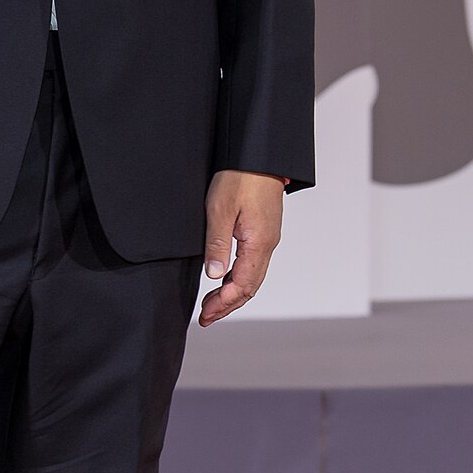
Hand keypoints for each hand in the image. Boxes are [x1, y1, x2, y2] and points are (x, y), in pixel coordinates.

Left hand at [198, 170, 284, 325]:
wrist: (260, 154)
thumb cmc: (241, 177)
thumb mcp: (221, 210)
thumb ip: (218, 244)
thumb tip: (213, 275)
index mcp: (259, 243)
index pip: (242, 286)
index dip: (224, 304)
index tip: (205, 315)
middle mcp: (267, 245)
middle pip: (250, 286)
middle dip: (227, 305)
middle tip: (206, 317)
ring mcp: (267, 238)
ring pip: (252, 276)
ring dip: (232, 293)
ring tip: (212, 304)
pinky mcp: (264, 230)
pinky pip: (253, 263)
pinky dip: (238, 278)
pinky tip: (224, 279)